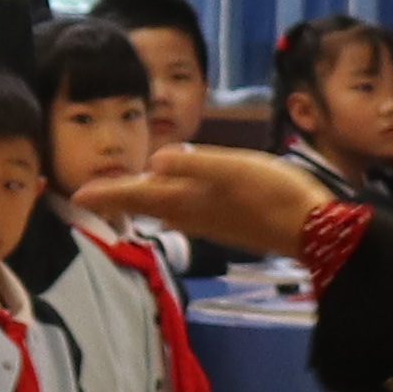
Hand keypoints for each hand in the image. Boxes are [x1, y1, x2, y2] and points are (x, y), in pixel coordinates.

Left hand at [83, 146, 336, 262]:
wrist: (314, 231)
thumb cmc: (277, 195)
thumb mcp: (236, 170)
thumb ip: (196, 164)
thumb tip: (155, 160)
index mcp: (191, 199)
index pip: (139, 194)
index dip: (109, 193)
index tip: (78, 194)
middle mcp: (194, 214)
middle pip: (147, 205)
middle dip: (118, 199)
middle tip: (88, 195)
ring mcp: (211, 220)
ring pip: (164, 210)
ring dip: (140, 203)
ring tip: (121, 195)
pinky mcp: (228, 222)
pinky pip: (183, 212)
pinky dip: (166, 204)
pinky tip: (171, 202)